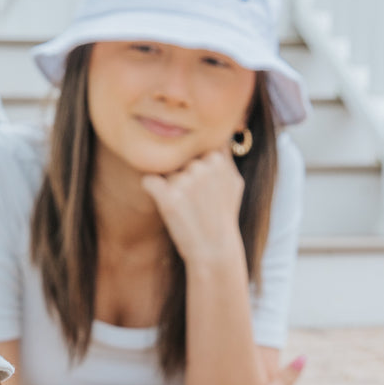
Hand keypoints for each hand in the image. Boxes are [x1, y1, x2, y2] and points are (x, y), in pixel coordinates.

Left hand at [142, 149, 244, 266]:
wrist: (214, 249)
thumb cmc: (223, 216)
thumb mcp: (234, 183)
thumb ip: (225, 157)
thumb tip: (222, 135)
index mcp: (217, 158)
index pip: (193, 150)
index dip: (193, 167)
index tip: (200, 187)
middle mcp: (202, 166)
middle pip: (177, 161)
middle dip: (180, 176)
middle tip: (192, 200)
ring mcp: (185, 181)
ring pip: (164, 172)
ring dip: (169, 186)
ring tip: (184, 207)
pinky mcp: (168, 198)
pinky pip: (149, 181)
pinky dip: (152, 189)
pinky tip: (164, 203)